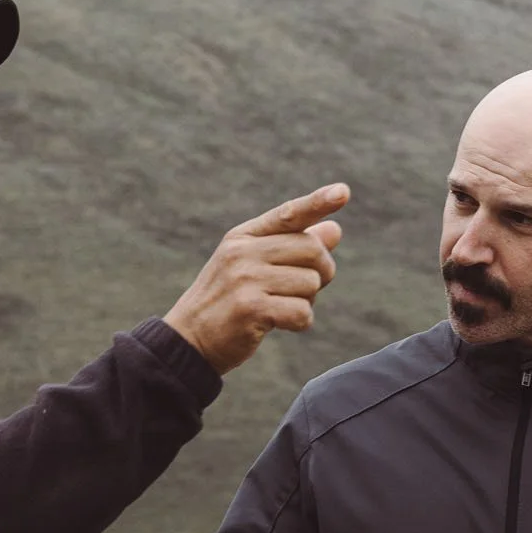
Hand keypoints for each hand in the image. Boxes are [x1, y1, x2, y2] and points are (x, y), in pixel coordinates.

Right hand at [164, 184, 347, 373]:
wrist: (188, 341)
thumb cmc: (227, 301)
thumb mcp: (253, 267)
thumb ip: (292, 248)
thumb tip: (335, 229)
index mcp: (243, 237)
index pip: (288, 214)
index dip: (318, 202)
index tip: (343, 191)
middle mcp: (243, 252)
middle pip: (312, 249)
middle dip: (322, 272)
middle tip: (305, 289)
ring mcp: (245, 279)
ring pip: (311, 283)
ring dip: (306, 301)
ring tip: (280, 307)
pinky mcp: (251, 309)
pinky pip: (303, 311)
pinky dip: (300, 322)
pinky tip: (279, 324)